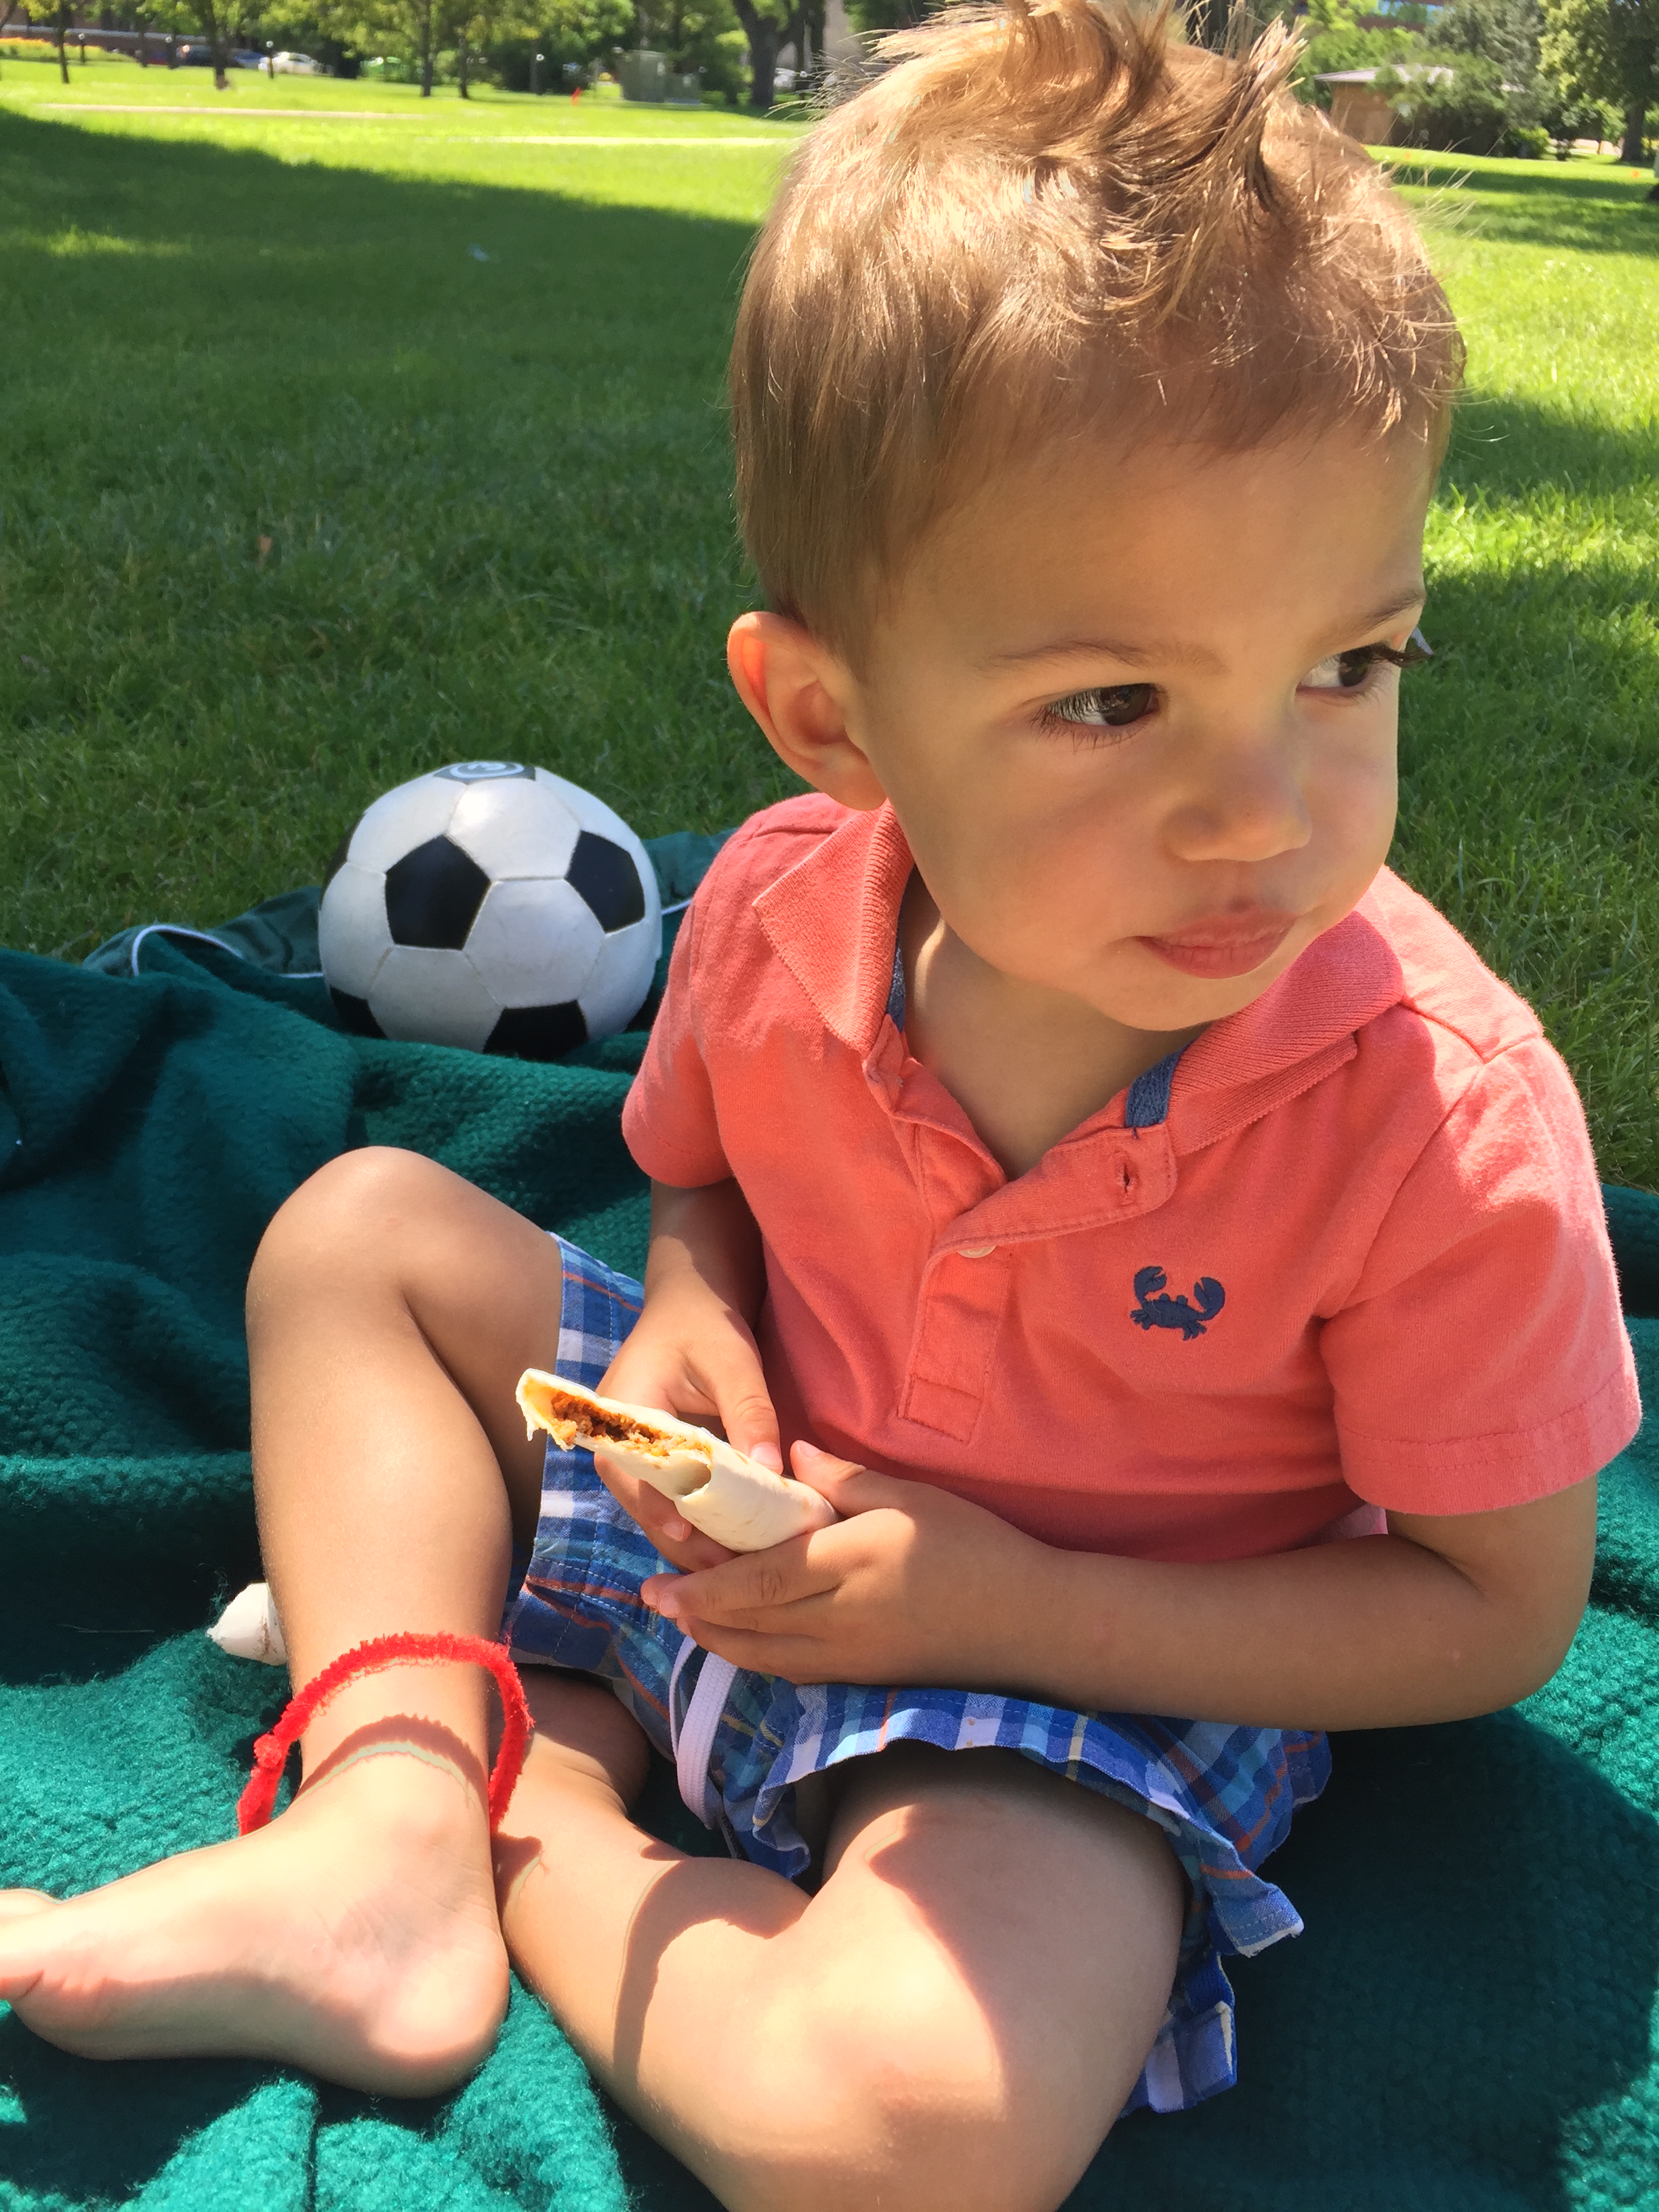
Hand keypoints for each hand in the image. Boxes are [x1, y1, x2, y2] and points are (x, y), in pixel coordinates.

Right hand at [593, 1280, 781, 1574]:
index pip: (634, 1471)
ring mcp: (630, 1455)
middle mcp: (615, 1439)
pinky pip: (667, 1502)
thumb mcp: (733, 1361)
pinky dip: (695, 1525)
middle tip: (729, 1572)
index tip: (693, 1536)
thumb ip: (750, 1412)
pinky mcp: (651, 1464)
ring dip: (691, 1541)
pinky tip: (729, 1548)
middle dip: (682, 1540)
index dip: (661, 1508)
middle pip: (641, 1503)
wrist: (689, 1305)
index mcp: (621, 1407)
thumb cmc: (707, 1324)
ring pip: (654, 1511)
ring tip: (734, 1571)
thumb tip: (770, 1471)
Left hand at [638, 1441, 1044, 1686]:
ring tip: (687, 1620)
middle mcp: (837, 1622)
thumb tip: (785, 1454)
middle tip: (653, 1600)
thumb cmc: (973, 1545)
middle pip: (747, 1626)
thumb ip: (840, 1478)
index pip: (754, 1582)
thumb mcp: (907, 1496)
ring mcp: (850, 1659)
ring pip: (763, 1657)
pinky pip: (794, 1673)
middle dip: (695, 1615)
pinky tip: (746, 1642)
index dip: (701, 1585)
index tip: (659, 1580)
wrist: (1028, 1621)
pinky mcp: (866, 1678)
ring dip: (718, 1641)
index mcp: (844, 1567)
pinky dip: (757, 1658)